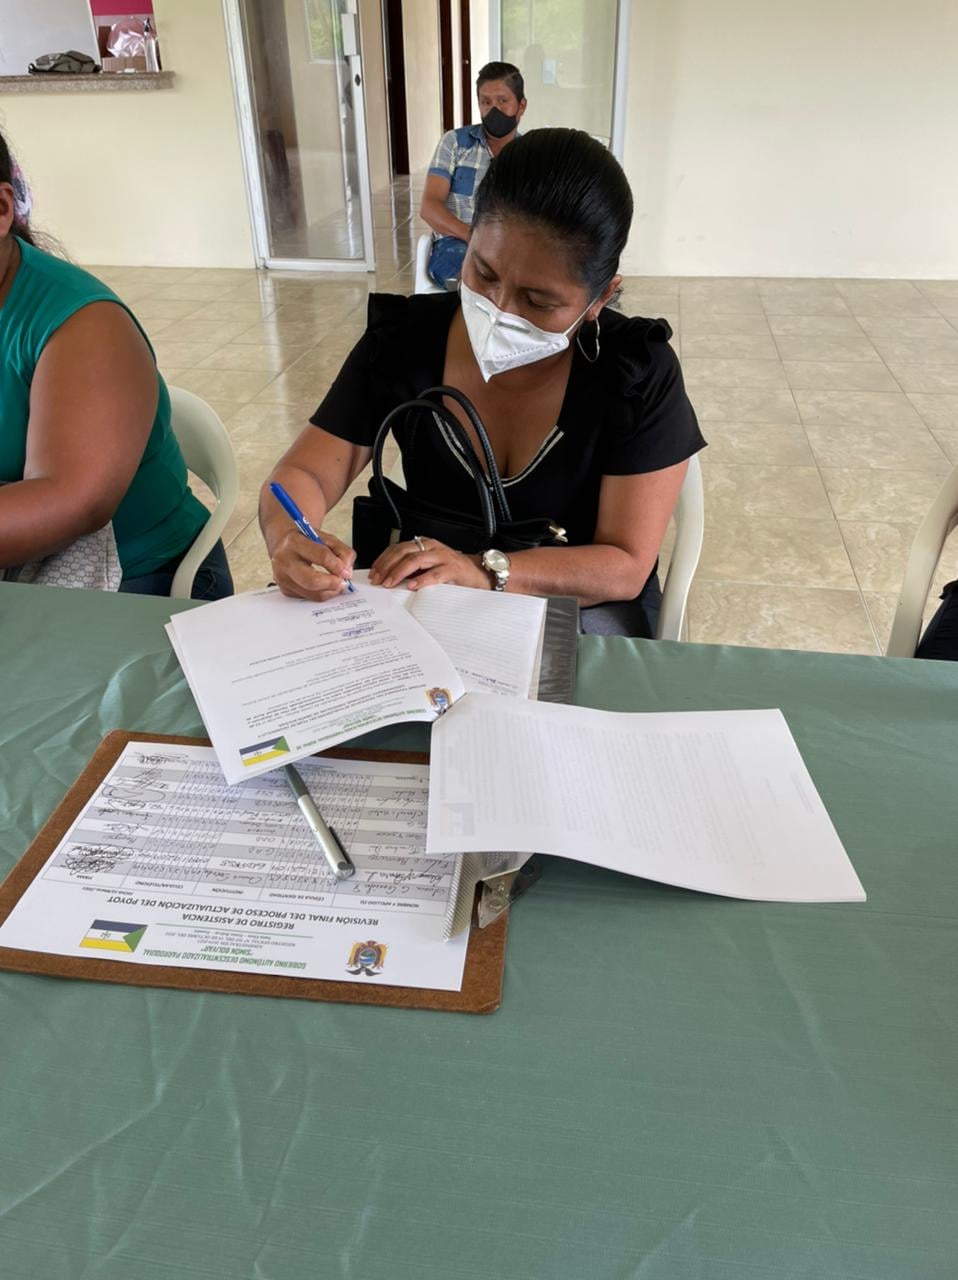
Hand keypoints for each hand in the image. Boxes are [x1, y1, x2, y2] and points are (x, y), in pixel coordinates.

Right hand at [269, 526, 355, 600]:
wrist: (284, 545)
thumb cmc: (306, 541)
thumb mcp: (326, 539)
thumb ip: (342, 552)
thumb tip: (346, 572)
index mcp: (295, 542)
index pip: (322, 556)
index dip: (338, 566)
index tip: (346, 572)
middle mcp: (284, 560)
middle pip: (312, 581)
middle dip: (332, 584)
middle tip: (342, 583)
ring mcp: (282, 577)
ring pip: (311, 593)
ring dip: (329, 591)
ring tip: (336, 584)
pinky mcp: (285, 589)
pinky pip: (308, 598)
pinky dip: (320, 593)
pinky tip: (323, 586)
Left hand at [368, 537, 488, 590]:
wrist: (479, 573)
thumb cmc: (452, 572)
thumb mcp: (429, 566)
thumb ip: (412, 569)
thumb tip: (388, 579)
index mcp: (423, 544)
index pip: (397, 548)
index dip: (382, 560)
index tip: (373, 573)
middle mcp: (431, 547)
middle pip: (402, 552)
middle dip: (386, 566)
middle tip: (377, 580)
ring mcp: (442, 556)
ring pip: (415, 560)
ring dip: (399, 572)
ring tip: (389, 583)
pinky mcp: (452, 569)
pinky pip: (434, 574)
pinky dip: (421, 580)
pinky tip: (411, 586)